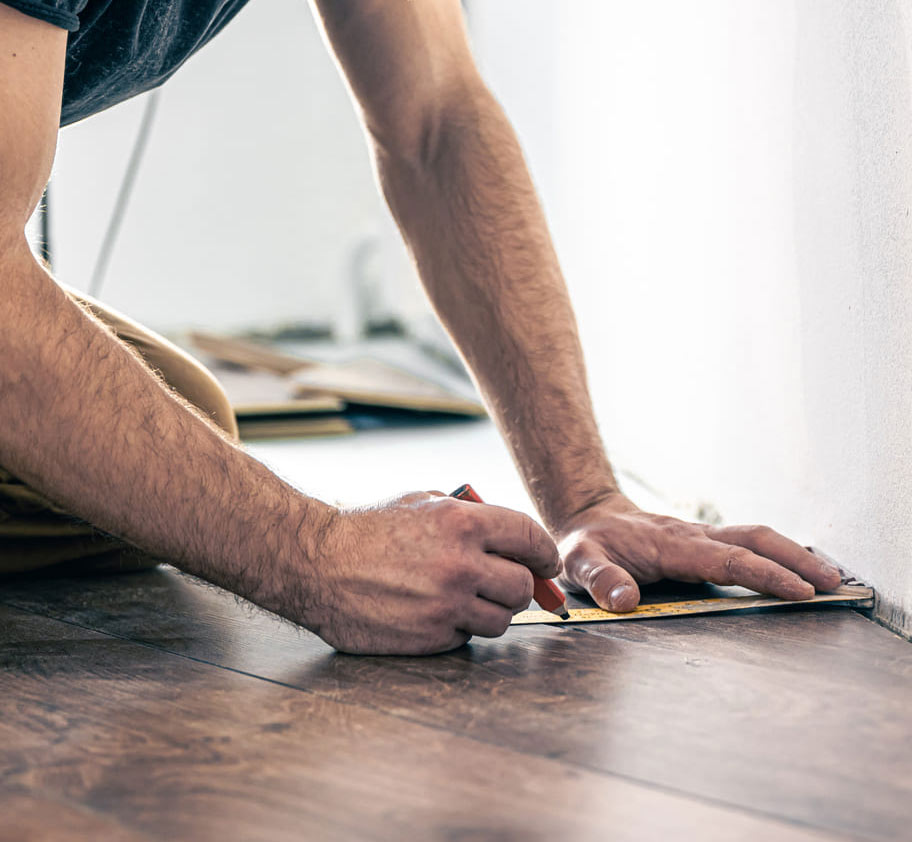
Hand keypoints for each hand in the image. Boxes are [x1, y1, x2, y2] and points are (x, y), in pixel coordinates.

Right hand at [300, 491, 558, 654]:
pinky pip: (465, 638)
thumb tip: (512, 541)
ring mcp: (446, 605)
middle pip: (523, 587)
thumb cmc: (368, 530)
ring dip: (490, 611)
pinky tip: (433, 612)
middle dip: (518, 586)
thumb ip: (469, 517)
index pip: (531, 539)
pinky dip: (458, 628)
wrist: (316, 564)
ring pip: (501, 619)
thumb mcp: (422, 503)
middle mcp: (461, 565)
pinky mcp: (430, 637)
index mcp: (463, 523)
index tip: (545, 563)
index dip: (545, 553)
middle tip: (503, 584)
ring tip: (464, 598)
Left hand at [555, 494, 842, 611]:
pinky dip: (776, 553)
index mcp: (671, 545)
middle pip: (754, 539)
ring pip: (755, 536)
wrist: (588, 516)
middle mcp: (693, 536)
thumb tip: (625, 600)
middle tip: (832, 584)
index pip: (727, 559)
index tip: (798, 590)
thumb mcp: (579, 561)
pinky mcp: (702, 542)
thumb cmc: (586, 543)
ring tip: (828, 577)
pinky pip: (746, 543)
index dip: (764, 574)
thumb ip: (600, 579)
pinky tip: (795, 568)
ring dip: (792, 553)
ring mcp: (700, 536)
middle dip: (795, 560)